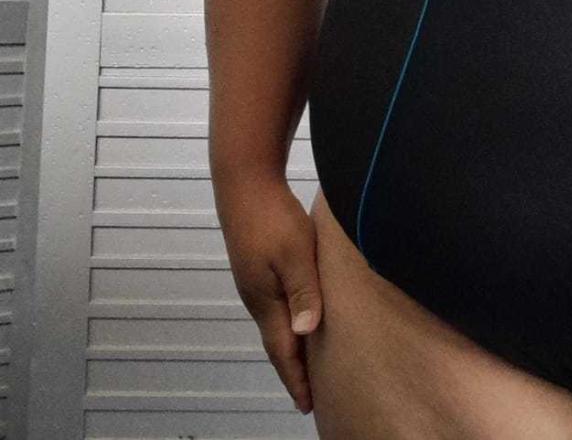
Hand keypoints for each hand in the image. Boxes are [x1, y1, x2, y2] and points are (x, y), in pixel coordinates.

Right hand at [215, 173, 322, 415]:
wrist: (245, 180)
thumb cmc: (273, 216)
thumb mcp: (295, 252)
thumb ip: (303, 291)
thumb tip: (306, 333)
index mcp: (266, 300)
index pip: (283, 350)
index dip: (296, 379)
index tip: (308, 406)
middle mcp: (258, 297)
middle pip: (277, 342)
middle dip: (294, 369)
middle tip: (310, 394)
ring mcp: (255, 280)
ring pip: (277, 322)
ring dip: (291, 344)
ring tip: (307, 362)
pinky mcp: (258, 264)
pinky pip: (276, 303)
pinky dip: (289, 320)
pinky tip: (300, 317)